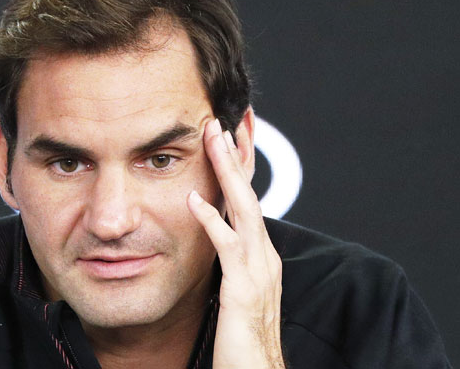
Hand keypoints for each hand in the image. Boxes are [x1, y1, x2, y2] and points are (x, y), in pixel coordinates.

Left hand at [187, 118, 284, 367]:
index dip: (238, 168)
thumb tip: (212, 234)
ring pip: (244, 209)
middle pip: (250, 194)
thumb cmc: (242, 336)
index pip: (248, 200)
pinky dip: (211, 221)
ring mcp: (258, 270)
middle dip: (234, 156)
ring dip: (227, 172)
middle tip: (217, 123)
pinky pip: (228, 248)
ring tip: (212, 140)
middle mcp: (265, 256)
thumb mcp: (236, 288)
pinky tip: (194, 201)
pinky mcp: (244, 289)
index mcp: (261, 255)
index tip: (224, 139)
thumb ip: (228, 260)